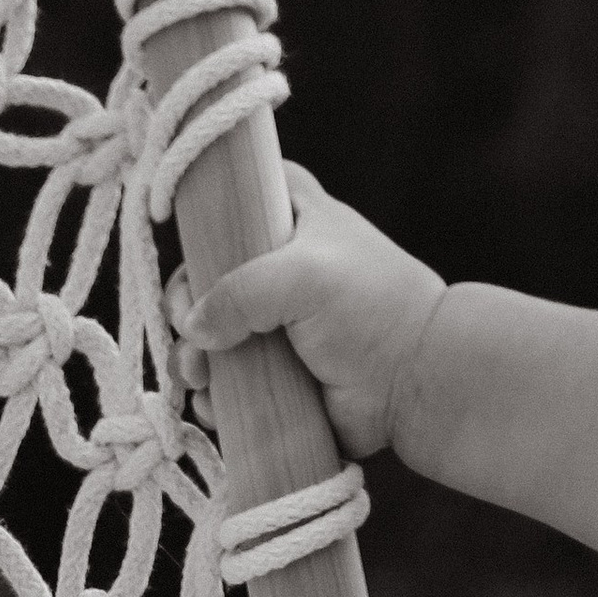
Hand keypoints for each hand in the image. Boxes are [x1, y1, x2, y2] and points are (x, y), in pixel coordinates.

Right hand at [170, 162, 446, 461]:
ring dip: (189, 357)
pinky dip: (209, 395)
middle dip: (184, 305)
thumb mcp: (305, 276)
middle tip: (189, 329)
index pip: (236, 193)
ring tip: (201, 377)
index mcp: (291, 218)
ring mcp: (269, 324)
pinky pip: (221, 384)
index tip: (182, 235)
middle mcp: (274, 267)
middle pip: (203, 275)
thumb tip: (194, 329)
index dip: (204, 212)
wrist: (414, 380)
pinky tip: (212, 403)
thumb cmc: (372, 307)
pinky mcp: (269, 375)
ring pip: (204, 336)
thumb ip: (240, 292)